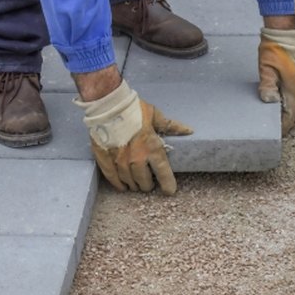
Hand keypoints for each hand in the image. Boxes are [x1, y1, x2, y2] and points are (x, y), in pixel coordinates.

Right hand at [76, 81, 192, 194]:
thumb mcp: (155, 115)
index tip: (169, 190)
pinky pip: (113, 178)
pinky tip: (122, 185)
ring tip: (135, 184)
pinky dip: (118, 183)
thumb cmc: (133, 109)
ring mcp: (120, 161)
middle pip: (145, 182)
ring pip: (129, 182)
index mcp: (152, 149)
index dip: (168, 185)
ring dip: (134, 185)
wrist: (107, 105)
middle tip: (148, 182)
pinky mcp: (105, 160)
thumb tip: (189, 130)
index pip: (163, 174)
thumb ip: (171, 126)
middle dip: (148, 184)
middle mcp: (137, 159)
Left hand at [258, 28, 294, 135]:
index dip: (285, 125)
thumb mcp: (266, 68)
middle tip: (282, 133)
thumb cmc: (273, 50)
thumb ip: (268, 85)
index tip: (279, 133)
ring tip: (292, 127)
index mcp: (293, 87)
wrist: (284, 35)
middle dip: (290, 123)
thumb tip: (269, 101)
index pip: (290, 113)